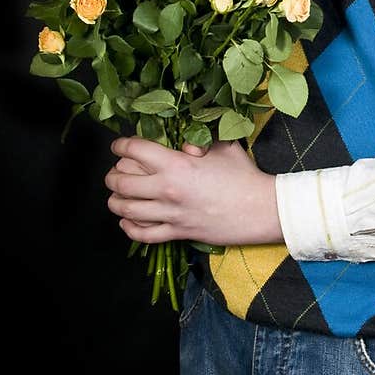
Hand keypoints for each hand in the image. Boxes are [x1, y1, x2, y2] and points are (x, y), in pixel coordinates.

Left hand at [104, 137, 283, 246]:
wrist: (262, 209)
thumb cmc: (244, 175)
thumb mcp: (222, 146)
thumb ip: (198, 139)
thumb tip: (182, 144)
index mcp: (177, 164)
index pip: (134, 150)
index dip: (121, 145)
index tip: (119, 145)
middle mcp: (168, 189)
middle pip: (121, 182)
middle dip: (112, 175)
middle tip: (115, 171)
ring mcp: (171, 214)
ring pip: (126, 209)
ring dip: (115, 201)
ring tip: (116, 196)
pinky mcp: (178, 233)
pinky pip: (143, 235)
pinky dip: (129, 228)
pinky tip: (128, 221)